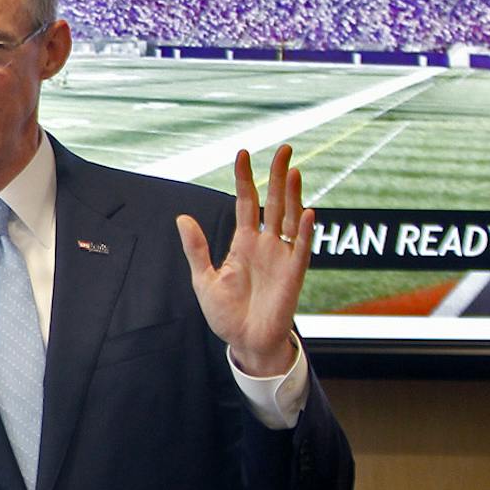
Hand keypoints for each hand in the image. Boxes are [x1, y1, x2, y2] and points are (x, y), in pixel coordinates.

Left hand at [176, 146, 311, 376]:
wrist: (245, 341)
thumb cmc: (226, 313)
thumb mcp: (204, 278)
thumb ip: (196, 248)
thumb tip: (182, 218)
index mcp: (243, 243)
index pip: (245, 202)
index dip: (244, 178)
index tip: (242, 153)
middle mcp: (266, 244)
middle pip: (273, 202)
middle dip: (277, 176)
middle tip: (285, 148)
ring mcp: (282, 256)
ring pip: (291, 217)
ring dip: (293, 194)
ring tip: (294, 169)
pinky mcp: (294, 274)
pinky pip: (302, 248)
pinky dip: (306, 230)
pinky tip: (307, 211)